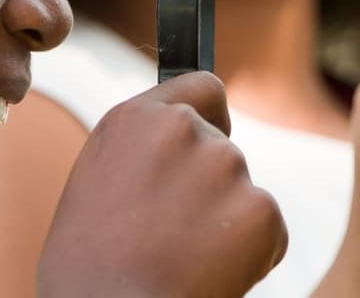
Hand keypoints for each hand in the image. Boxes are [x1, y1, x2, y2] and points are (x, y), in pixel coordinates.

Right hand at [38, 72, 287, 296]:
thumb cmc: (90, 264)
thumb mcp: (99, 180)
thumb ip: (144, 147)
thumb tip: (185, 135)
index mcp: (137, 118)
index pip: (202, 87)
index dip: (209, 116)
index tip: (207, 137)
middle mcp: (184, 129)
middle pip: (223, 148)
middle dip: (210, 187)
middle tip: (171, 234)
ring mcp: (226, 165)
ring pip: (243, 192)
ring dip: (227, 223)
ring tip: (181, 258)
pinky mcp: (260, 208)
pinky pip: (268, 230)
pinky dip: (251, 255)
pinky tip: (207, 273)